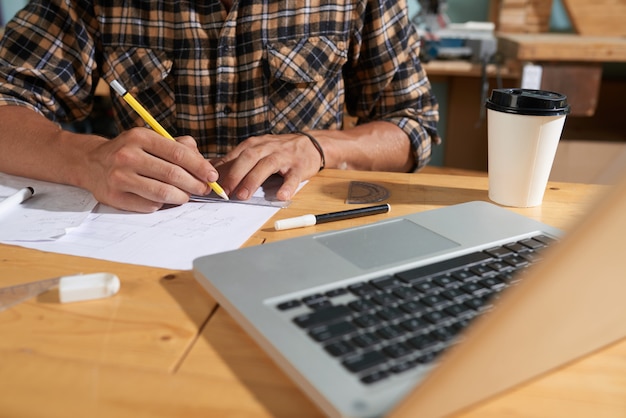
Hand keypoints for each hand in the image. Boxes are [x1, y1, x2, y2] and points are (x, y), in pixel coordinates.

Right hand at [85, 127, 218, 211]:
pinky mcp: (114, 197)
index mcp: (139, 137)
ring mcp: (119, 177)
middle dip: (195, 184)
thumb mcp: (151, 140)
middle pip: (172, 174)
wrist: (92, 163)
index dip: (200, 166)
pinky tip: (162, 199)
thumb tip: (204, 164)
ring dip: (181, 197)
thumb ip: (179, 147)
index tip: (212, 176)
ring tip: (186, 195)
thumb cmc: (131, 152)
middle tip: (204, 189)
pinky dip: (161, 205)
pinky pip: (148, 205)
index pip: (178, 153)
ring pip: (162, 193)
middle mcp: (127, 155)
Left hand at [212, 132, 322, 200]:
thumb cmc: (278, 150)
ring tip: (243, 196)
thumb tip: (212, 170)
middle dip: (235, 174)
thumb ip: (237, 160)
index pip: (235, 156)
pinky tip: (281, 196)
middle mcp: (268, 147)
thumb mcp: (257, 150)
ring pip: (267, 166)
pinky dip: (288, 186)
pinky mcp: (300, 166)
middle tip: (224, 191)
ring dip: (253, 180)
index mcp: (254, 145)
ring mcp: (284, 156)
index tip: (210, 184)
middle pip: (249, 158)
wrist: (311, 144)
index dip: (222, 170)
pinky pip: (293, 176)